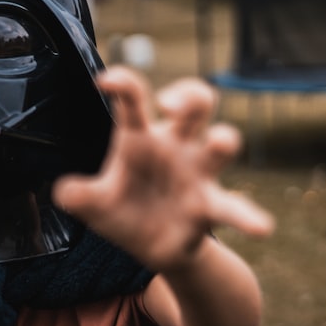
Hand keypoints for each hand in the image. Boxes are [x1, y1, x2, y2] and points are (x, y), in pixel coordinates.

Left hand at [53, 66, 272, 270]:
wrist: (150, 245)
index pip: (135, 100)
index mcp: (140, 137)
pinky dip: (248, 216)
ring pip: (222, 142)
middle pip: (195, 103)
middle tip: (170, 107)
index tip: (107, 80)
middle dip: (189, 95)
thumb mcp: (94, 204)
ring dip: (223, 140)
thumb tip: (64, 192)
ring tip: (219, 142)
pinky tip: (262, 227)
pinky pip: (234, 207)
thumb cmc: (123, 209)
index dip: (125, 83)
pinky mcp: (210, 206)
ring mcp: (198, 173)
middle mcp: (176, 145)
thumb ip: (79, 196)